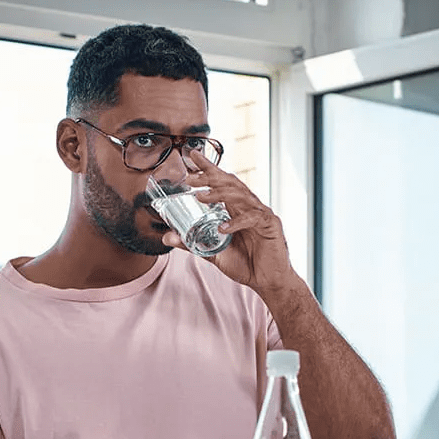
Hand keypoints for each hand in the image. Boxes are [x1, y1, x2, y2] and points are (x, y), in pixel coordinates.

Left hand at [161, 151, 296, 292]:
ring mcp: (261, 213)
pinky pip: (252, 218)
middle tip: (190, 177)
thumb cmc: (245, 264)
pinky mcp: (271, 225)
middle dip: (210, 176)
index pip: (221, 182)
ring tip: (200, 196)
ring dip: (219, 194)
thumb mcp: (213, 253)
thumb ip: (192, 244)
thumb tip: (167, 238)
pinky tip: (222, 228)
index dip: (208, 168)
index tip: (191, 156)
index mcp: (236, 208)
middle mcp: (248, 206)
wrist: (268, 282)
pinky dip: (236, 222)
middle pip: (230, 183)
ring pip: (240, 195)